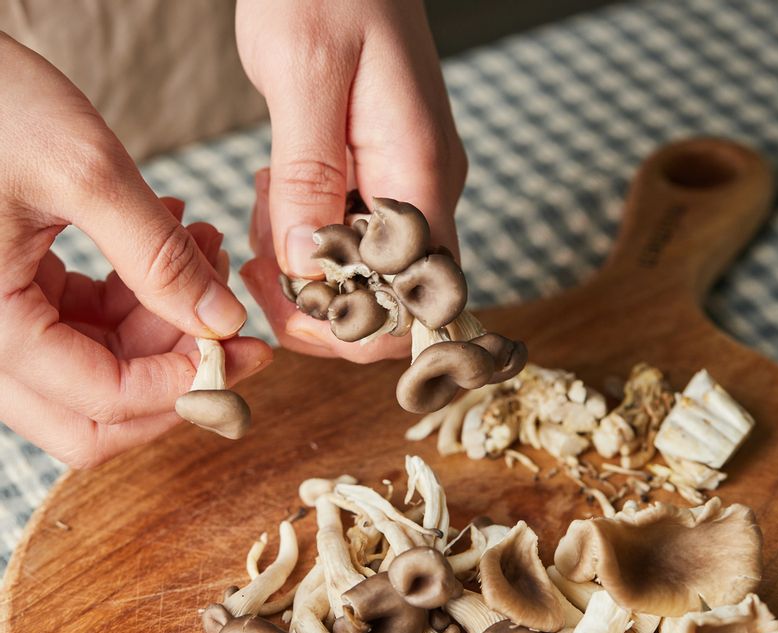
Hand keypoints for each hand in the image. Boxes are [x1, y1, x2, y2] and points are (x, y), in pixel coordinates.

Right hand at [0, 34, 270, 466]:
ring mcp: (7, 325)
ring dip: (168, 328)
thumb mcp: (81, 170)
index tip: (246, 349)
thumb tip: (225, 322)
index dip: (185, 385)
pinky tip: (176, 240)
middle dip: (176, 377)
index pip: (104, 400)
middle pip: (97, 416)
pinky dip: (144, 302)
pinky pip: (94, 330)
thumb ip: (159, 256)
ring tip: (208, 250)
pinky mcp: (25, 299)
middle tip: (233, 330)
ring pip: (103, 374)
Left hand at [236, 0, 466, 359]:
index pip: (415, 300)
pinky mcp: (381, 174)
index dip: (357, 325)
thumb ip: (308, 175)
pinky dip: (306, 233)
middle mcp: (425, 191)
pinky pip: (349, 235)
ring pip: (365, 273)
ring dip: (306, 266)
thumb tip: (307, 263)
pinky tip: (278, 190)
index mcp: (420, 174)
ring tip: (267, 206)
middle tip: (263, 265)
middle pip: (391, 300)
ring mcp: (406, 184)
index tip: (290, 300)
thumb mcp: (303, 74)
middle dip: (321, 302)